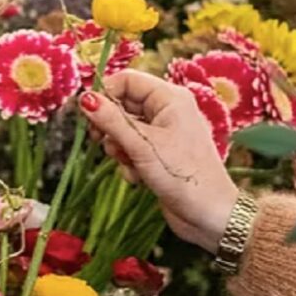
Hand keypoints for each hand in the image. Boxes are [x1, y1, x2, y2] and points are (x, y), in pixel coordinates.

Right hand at [80, 70, 238, 252]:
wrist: (210, 215)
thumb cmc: (182, 176)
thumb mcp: (142, 146)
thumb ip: (112, 121)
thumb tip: (85, 98)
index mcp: (170, 98)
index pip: (127, 80)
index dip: (105, 94)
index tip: (88, 115)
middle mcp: (168, 111)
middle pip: (124, 105)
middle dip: (111, 126)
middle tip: (100, 142)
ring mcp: (165, 134)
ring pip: (126, 130)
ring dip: (119, 148)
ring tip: (128, 163)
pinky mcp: (161, 155)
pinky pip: (134, 150)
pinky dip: (130, 162)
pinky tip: (137, 178)